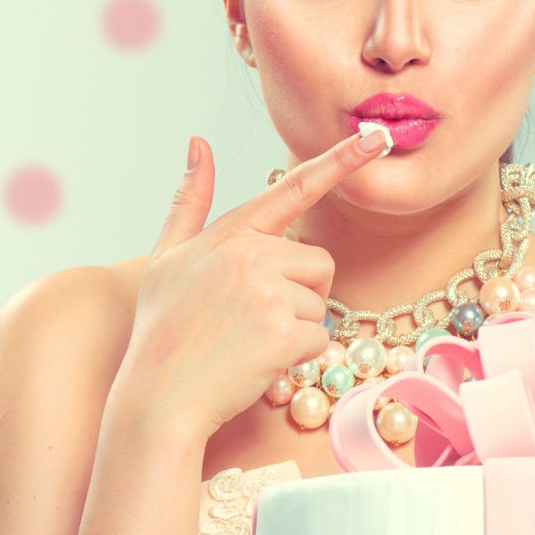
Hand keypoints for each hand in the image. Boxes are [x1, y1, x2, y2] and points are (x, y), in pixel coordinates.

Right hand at [115, 127, 391, 438]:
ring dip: (296, 328)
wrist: (158, 398)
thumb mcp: (166, 258)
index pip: (293, 189)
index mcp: (230, 234)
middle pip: (318, 262)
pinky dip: (296, 356)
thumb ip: (189, 201)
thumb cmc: (163, 330)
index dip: (340, 160)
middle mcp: (250, 255)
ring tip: (248, 342)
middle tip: (252, 320)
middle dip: (300, 293)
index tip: (376, 136)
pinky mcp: (283, 332)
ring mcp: (267, 293)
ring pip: (320, 303)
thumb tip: (198, 142)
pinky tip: (258, 362)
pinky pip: (318, 338)